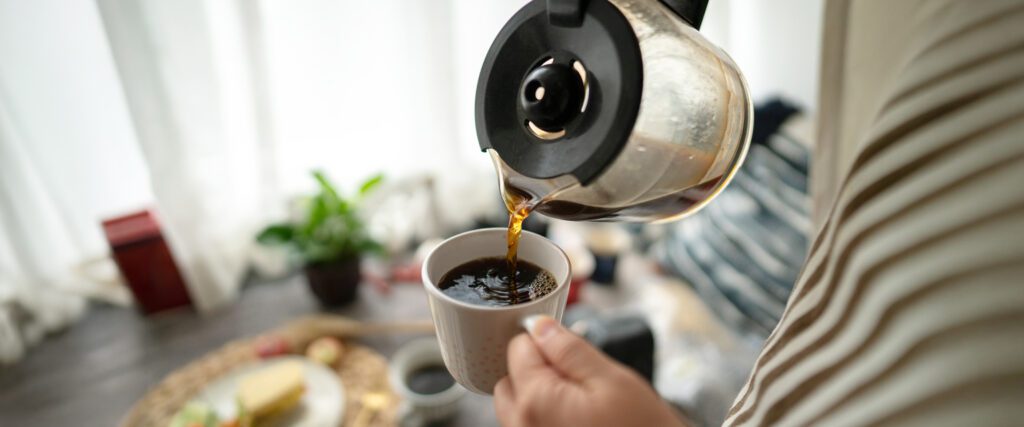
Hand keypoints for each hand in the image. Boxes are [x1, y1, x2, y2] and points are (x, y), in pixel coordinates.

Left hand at [494, 315, 686, 426]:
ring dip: (537, 394)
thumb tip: (541, 327)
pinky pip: (526, 425)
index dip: (546, 340)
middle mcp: (523, 425)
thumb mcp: (612, 380)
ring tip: (578, 403)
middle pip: (510, 377)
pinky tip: (574, 420)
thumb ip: (570, 350)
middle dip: (535, 368)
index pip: (518, 347)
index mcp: (536, 400)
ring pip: (515, 404)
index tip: (569, 350)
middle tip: (576, 377)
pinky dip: (542, 416)